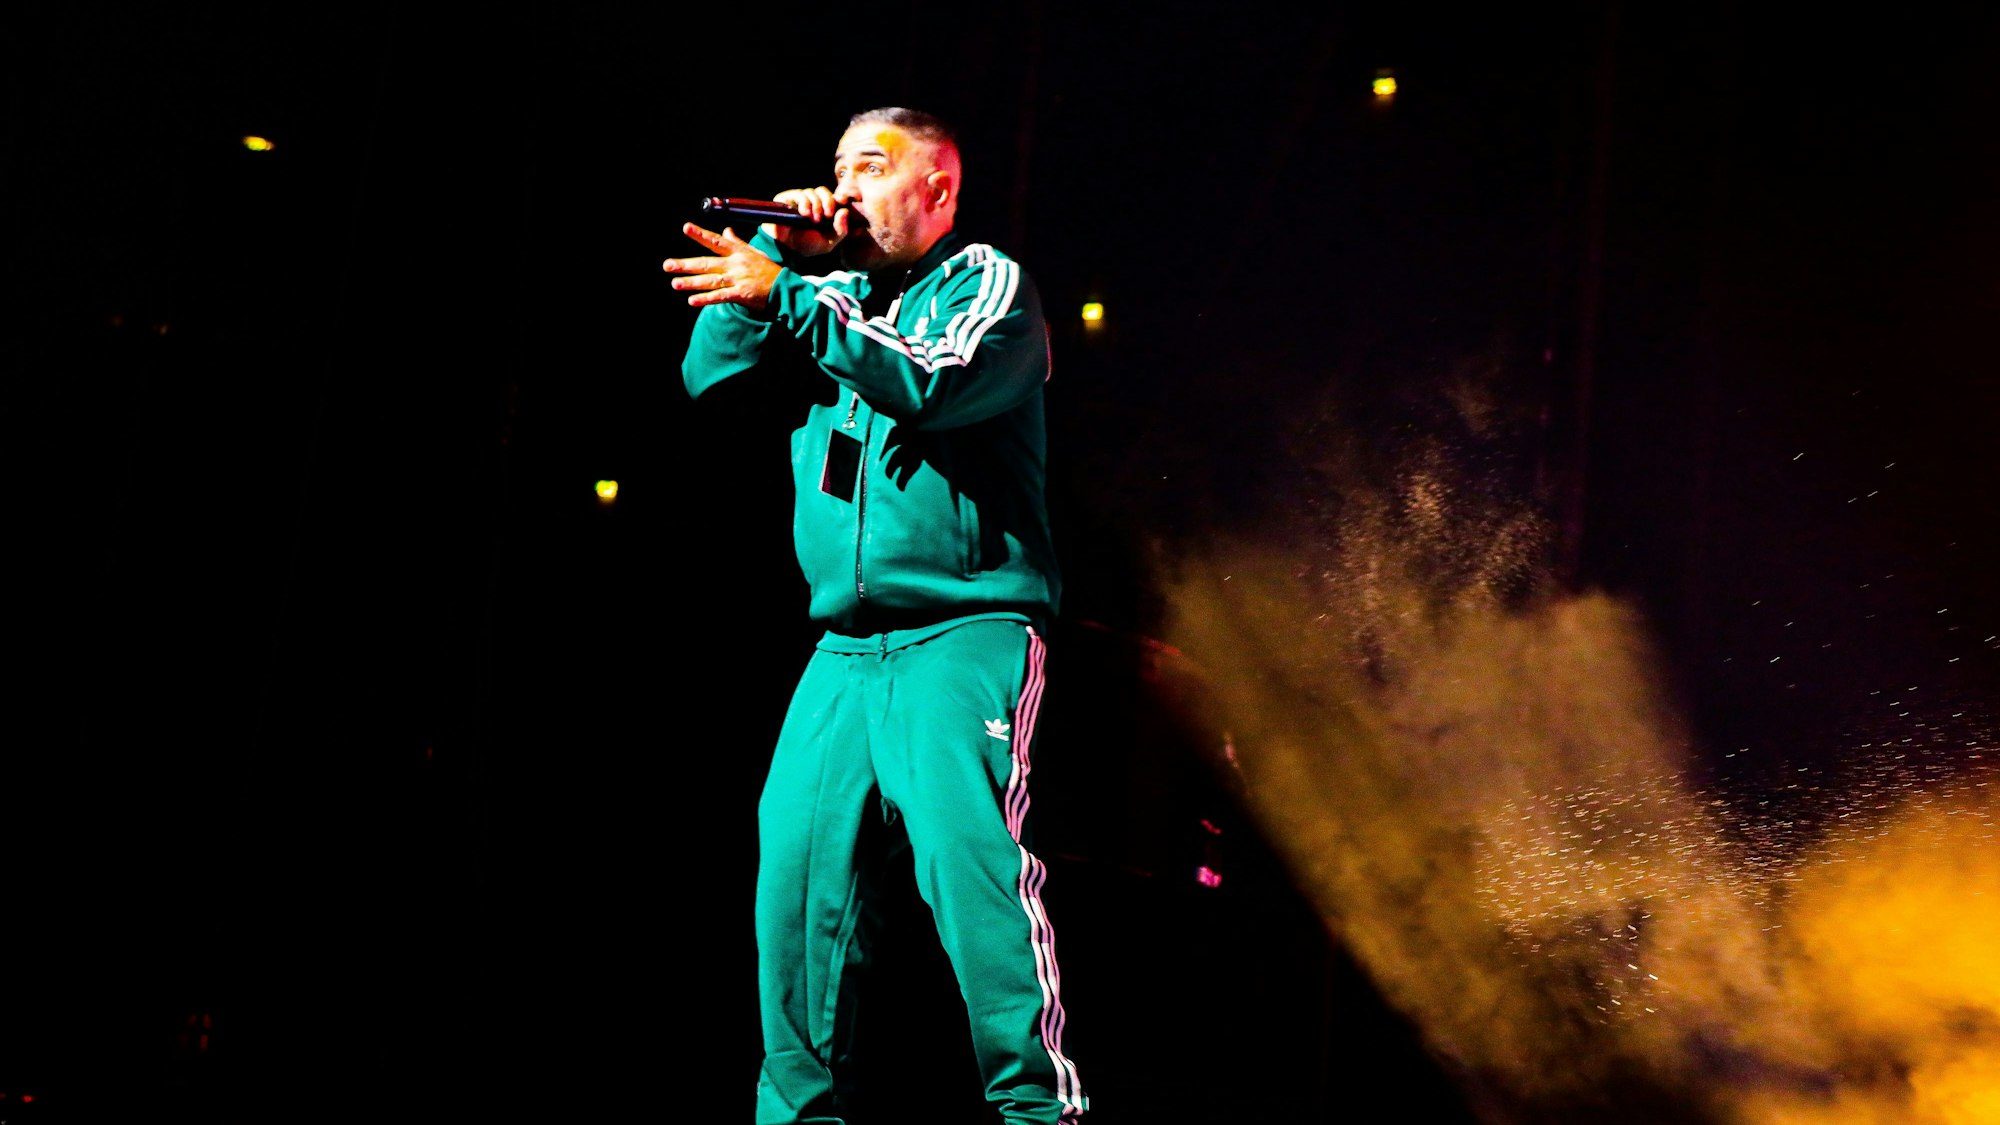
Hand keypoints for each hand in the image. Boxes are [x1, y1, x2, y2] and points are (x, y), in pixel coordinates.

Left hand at [662, 223, 782, 310]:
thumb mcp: (753, 252)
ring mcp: (738, 279)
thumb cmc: (769, 270)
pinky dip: (706, 298)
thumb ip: (737, 242)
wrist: (785, 289)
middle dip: (686, 264)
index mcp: (738, 252)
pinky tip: (692, 301)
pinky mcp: (742, 294)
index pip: (716, 241)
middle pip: (707, 263)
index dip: (701, 234)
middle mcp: (736, 264)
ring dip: (691, 282)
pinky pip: (720, 296)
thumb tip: (725, 230)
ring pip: (710, 280)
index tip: (686, 227)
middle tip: (667, 265)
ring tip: (675, 283)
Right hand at [765, 187, 850, 256]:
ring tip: (814, 219)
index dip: (839, 197)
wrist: (785, 249)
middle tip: (828, 214)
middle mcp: (811, 203)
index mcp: (823, 211)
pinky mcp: (787, 198)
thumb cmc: (806, 246)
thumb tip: (845, 211)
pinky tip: (805, 215)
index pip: (833, 198)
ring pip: (811, 192)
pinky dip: (804, 203)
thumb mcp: (828, 242)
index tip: (843, 201)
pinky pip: (798, 194)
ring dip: (816, 205)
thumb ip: (840, 230)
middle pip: (822, 191)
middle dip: (828, 201)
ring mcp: (799, 199)